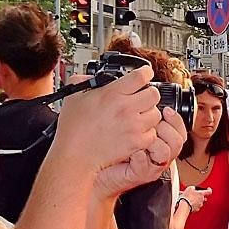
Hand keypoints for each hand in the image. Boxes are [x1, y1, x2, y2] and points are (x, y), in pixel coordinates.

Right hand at [53, 68, 168, 193]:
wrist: (75, 156)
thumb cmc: (73, 129)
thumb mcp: (72, 96)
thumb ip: (84, 81)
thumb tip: (92, 77)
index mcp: (111, 94)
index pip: (141, 76)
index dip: (145, 72)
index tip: (146, 74)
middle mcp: (125, 108)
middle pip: (154, 94)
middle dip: (148, 94)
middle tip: (141, 98)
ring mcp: (133, 126)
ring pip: (156, 113)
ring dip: (149, 114)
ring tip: (137, 117)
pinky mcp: (137, 142)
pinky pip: (152, 132)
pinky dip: (147, 132)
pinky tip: (136, 131)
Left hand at [95, 104, 187, 197]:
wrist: (96, 165)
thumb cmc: (109, 144)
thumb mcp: (126, 123)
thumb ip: (138, 110)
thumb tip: (142, 90)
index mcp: (160, 140)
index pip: (178, 129)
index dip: (175, 119)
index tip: (165, 108)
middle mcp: (159, 153)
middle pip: (177, 141)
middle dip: (167, 128)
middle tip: (153, 122)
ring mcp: (150, 165)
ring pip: (166, 153)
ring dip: (156, 141)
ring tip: (141, 135)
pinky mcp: (138, 175)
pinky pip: (145, 167)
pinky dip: (140, 158)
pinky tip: (133, 152)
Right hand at [181, 186, 210, 212]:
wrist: (184, 205)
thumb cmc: (187, 197)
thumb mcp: (190, 188)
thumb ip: (194, 188)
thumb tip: (194, 189)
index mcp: (201, 194)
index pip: (209, 191)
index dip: (209, 189)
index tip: (208, 188)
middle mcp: (202, 200)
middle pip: (203, 197)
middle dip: (199, 196)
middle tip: (194, 195)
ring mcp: (200, 205)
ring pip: (200, 202)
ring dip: (196, 201)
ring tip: (190, 199)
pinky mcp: (196, 209)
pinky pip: (196, 207)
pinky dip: (193, 205)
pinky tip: (189, 204)